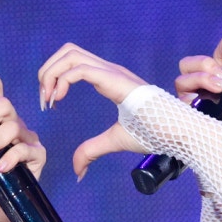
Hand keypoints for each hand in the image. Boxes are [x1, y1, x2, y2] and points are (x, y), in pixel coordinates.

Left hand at [36, 43, 156, 178]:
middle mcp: (108, 69)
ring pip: (71, 54)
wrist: (177, 131)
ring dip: (52, 73)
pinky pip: (80, 70)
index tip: (49, 104)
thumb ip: (92, 151)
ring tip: (49, 99)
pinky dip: (63, 81)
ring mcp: (112, 72)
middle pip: (68, 50)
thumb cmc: (154, 132)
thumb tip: (77, 171)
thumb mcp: (114, 142)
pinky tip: (59, 99)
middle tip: (45, 100)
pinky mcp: (115, 80)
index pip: (74, 61)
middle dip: (48, 70)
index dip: (54, 77)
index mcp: (108, 78)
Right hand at [175, 35, 221, 147]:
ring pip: (182, 79)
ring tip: (219, 90)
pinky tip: (204, 104)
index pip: (220, 59)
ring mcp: (191, 108)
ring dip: (200, 78)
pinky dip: (189, 98)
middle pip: (191, 65)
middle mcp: (205, 96)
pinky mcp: (182, 123)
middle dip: (206, 63)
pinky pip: (175, 103)